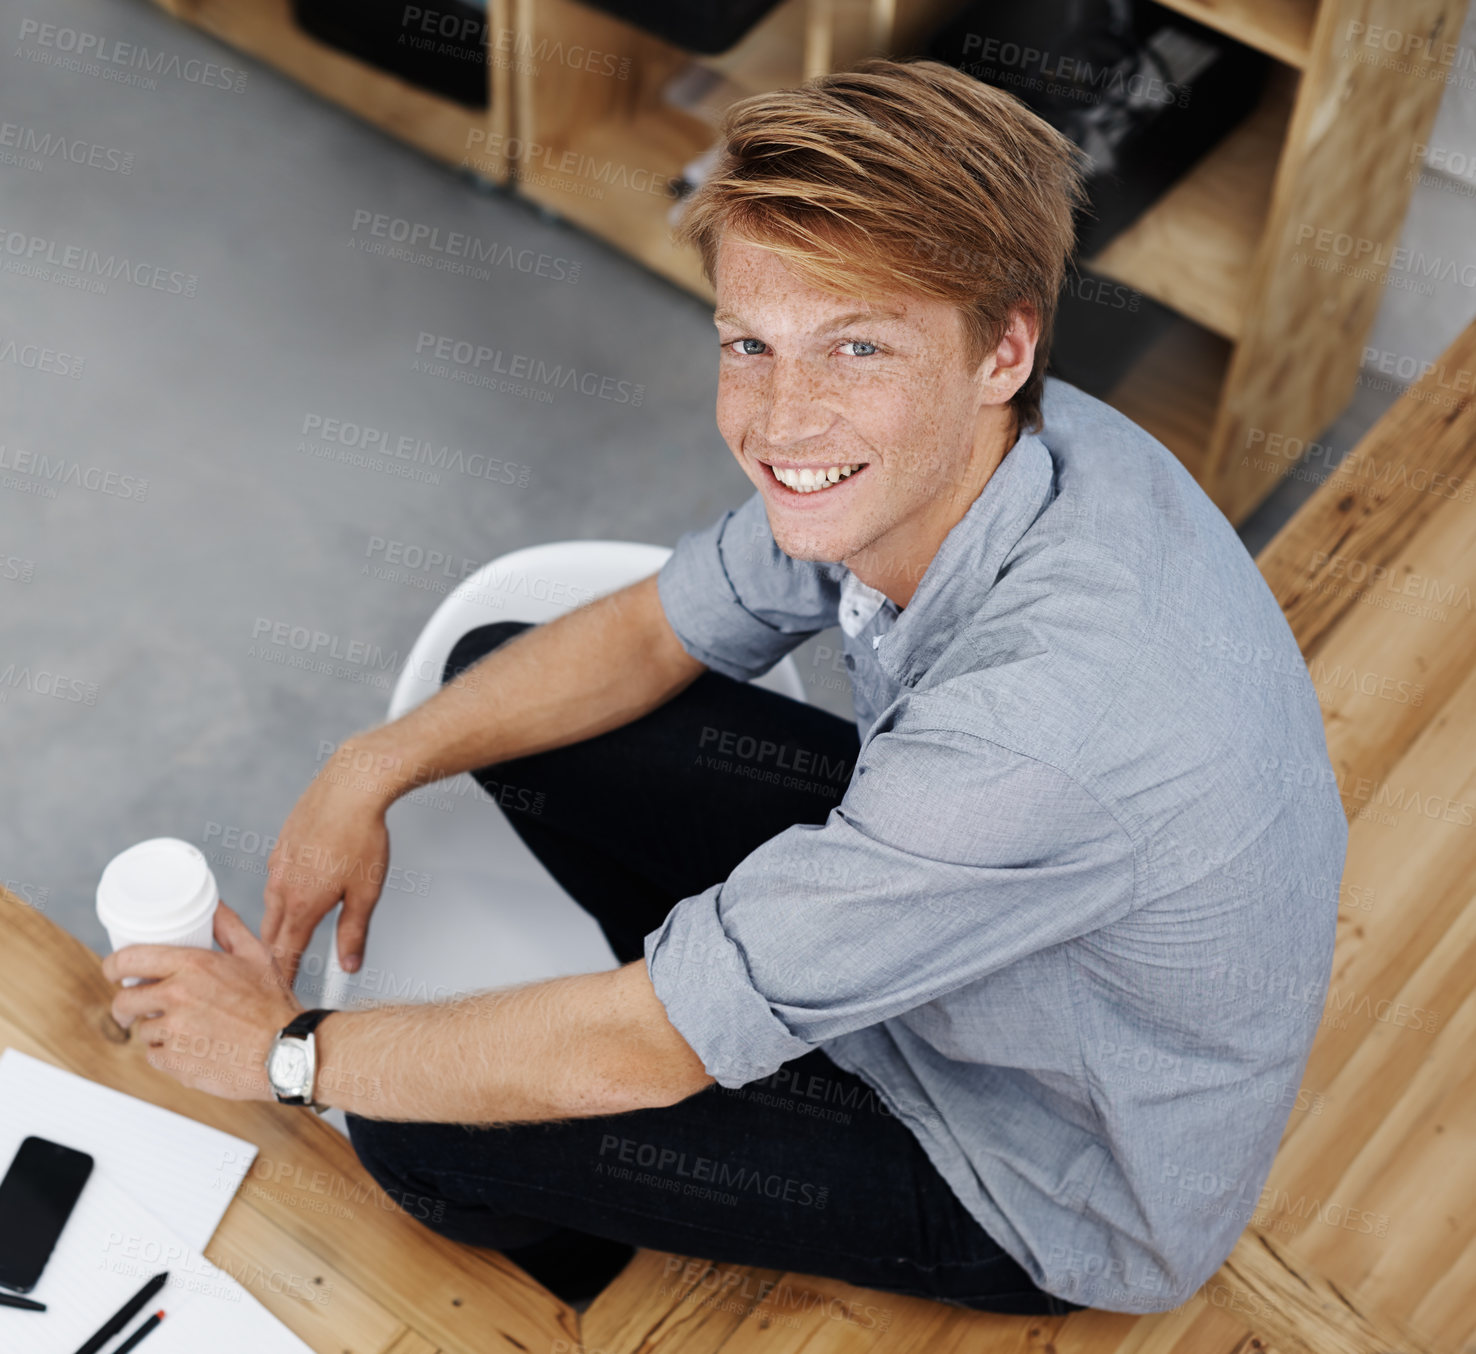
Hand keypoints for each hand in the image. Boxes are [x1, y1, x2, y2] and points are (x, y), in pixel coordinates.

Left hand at [103, 902, 303, 1101]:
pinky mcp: (174, 1062)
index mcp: (193, 965)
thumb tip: (212, 904)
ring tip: (187, 1029)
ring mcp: (173, 1031)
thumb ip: (228, 927)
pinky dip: (167, 1054)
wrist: (286, 1050)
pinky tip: (193, 1048)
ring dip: (157, 1030)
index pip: (129, 959)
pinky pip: (154, 1056)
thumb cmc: (273, 1004)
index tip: (113, 971)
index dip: (113, 965)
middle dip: (126, 1004)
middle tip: (137, 1007)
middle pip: (125, 1000)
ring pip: (143, 1030)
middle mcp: (177, 997)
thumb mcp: (257, 955)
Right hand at [262, 741, 395, 987]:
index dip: (283, 975)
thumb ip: (354, 932)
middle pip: (272, 932)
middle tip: (281, 971)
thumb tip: (349, 964)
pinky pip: (276, 878)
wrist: (351, 787)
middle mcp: (282, 886)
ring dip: (279, 922)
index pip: (285, 953)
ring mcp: (278, 863)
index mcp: (302, 904)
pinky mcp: (281, 844)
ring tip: (289, 935)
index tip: (281, 991)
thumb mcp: (366, 893)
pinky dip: (282, 892)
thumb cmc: (361, 835)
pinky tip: (298, 889)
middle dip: (275, 954)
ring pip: (272, 904)